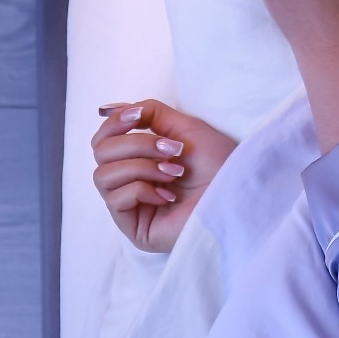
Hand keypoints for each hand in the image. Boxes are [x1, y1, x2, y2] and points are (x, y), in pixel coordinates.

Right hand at [90, 99, 236, 253]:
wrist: (238, 193)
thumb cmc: (219, 164)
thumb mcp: (184, 128)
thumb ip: (148, 113)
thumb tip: (109, 109)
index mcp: (140, 159)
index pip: (103, 139)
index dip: (113, 123)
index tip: (137, 116)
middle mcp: (131, 181)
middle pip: (100, 153)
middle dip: (136, 145)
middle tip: (172, 150)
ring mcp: (131, 206)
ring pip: (102, 176)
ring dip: (141, 167)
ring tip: (174, 173)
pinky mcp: (134, 229)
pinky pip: (114, 200)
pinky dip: (142, 190)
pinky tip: (169, 196)